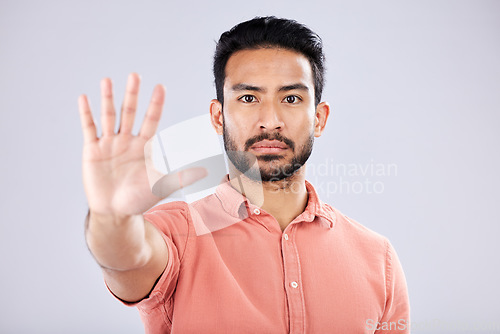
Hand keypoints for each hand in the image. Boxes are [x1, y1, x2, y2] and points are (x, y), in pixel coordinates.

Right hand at [78, 73, 205, 215]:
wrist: (115, 212)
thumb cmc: (139, 199)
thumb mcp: (161, 185)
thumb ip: (181, 177)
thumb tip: (206, 172)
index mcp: (143, 146)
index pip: (151, 120)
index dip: (155, 104)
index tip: (160, 87)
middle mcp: (126, 140)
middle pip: (129, 112)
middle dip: (132, 95)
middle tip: (135, 75)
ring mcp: (109, 144)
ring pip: (109, 116)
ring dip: (108, 98)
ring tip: (108, 80)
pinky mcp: (92, 150)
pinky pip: (89, 128)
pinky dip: (87, 113)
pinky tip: (84, 97)